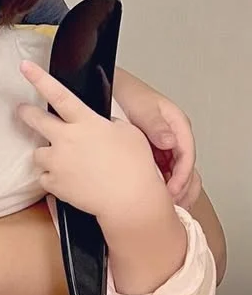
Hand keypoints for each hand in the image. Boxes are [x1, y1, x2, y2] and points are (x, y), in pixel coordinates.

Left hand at [19, 61, 171, 233]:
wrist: (129, 201)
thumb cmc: (134, 168)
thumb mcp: (128, 132)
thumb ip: (107, 123)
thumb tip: (99, 123)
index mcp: (85, 123)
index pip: (59, 95)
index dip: (40, 79)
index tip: (25, 67)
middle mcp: (66, 140)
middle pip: (36, 120)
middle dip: (26, 113)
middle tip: (23, 111)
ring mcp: (57, 162)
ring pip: (39, 152)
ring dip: (48, 154)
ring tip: (66, 161)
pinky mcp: (53, 183)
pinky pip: (45, 177)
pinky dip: (54, 178)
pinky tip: (71, 180)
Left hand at [112, 67, 195, 204]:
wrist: (107, 88)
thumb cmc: (126, 93)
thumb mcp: (141, 107)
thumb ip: (155, 125)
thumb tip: (169, 142)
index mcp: (176, 124)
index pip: (186, 154)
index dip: (181, 175)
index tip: (171, 191)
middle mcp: (172, 135)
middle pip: (183, 167)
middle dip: (178, 188)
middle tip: (168, 205)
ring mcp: (161, 144)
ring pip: (172, 172)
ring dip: (168, 189)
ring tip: (161, 206)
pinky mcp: (149, 150)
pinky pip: (158, 170)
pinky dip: (155, 184)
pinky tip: (146, 196)